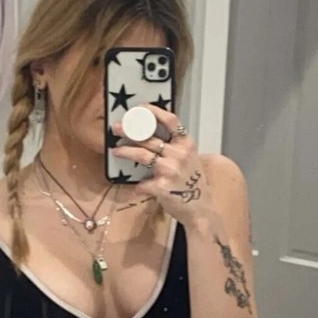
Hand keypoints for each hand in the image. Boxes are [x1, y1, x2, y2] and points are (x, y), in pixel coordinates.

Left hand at [113, 104, 212, 227]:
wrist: (200, 209)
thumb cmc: (193, 184)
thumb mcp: (190, 160)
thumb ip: (175, 148)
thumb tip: (151, 138)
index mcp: (186, 144)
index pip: (170, 121)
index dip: (153, 112)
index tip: (139, 108)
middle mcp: (179, 154)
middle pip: (149, 137)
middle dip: (129, 131)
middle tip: (117, 128)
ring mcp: (170, 170)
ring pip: (142, 155)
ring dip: (126, 151)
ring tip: (116, 151)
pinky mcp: (162, 187)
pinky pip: (143, 183)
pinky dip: (139, 186)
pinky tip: (138, 187)